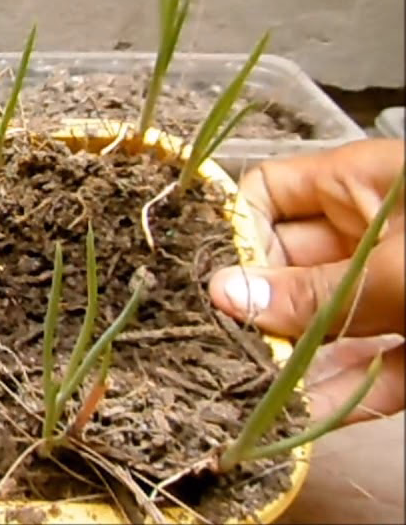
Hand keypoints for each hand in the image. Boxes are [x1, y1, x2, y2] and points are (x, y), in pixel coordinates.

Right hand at [208, 139, 404, 425]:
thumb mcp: (398, 267)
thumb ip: (314, 290)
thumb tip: (222, 294)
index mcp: (359, 185)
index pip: (267, 194)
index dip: (236, 233)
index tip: (216, 283)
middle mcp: (369, 234)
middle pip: (287, 268)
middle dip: (255, 310)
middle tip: (219, 349)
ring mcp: (394, 290)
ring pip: (325, 326)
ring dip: (290, 362)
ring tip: (246, 393)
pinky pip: (371, 369)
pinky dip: (342, 394)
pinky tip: (300, 418)